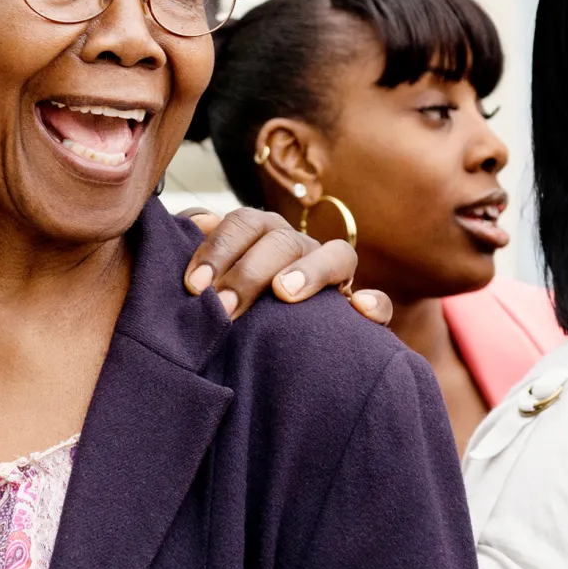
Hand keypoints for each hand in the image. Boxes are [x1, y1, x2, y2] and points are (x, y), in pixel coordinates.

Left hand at [180, 207, 391, 322]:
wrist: (275, 345)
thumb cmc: (233, 305)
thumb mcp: (210, 280)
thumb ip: (199, 254)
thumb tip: (190, 225)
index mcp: (262, 235)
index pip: (242, 224)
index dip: (217, 249)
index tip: (193, 286)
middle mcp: (299, 247)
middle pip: (282, 240)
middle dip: (250, 271)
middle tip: (225, 306)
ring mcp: (333, 275)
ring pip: (336, 254)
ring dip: (309, 270)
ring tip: (284, 293)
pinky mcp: (360, 310)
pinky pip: (378, 302)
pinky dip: (373, 303)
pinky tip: (358, 309)